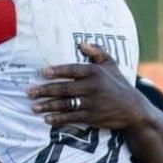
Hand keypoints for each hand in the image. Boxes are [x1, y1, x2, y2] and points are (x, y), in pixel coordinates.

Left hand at [28, 43, 145, 129]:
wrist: (133, 109)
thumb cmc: (119, 85)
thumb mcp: (111, 65)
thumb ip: (97, 52)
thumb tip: (81, 43)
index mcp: (95, 72)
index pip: (72, 70)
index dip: (57, 71)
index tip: (43, 72)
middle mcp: (92, 87)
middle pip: (64, 88)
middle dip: (45, 90)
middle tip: (29, 92)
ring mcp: (91, 103)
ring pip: (65, 104)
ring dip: (48, 106)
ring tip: (33, 107)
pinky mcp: (91, 117)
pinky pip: (71, 117)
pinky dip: (58, 119)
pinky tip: (47, 119)